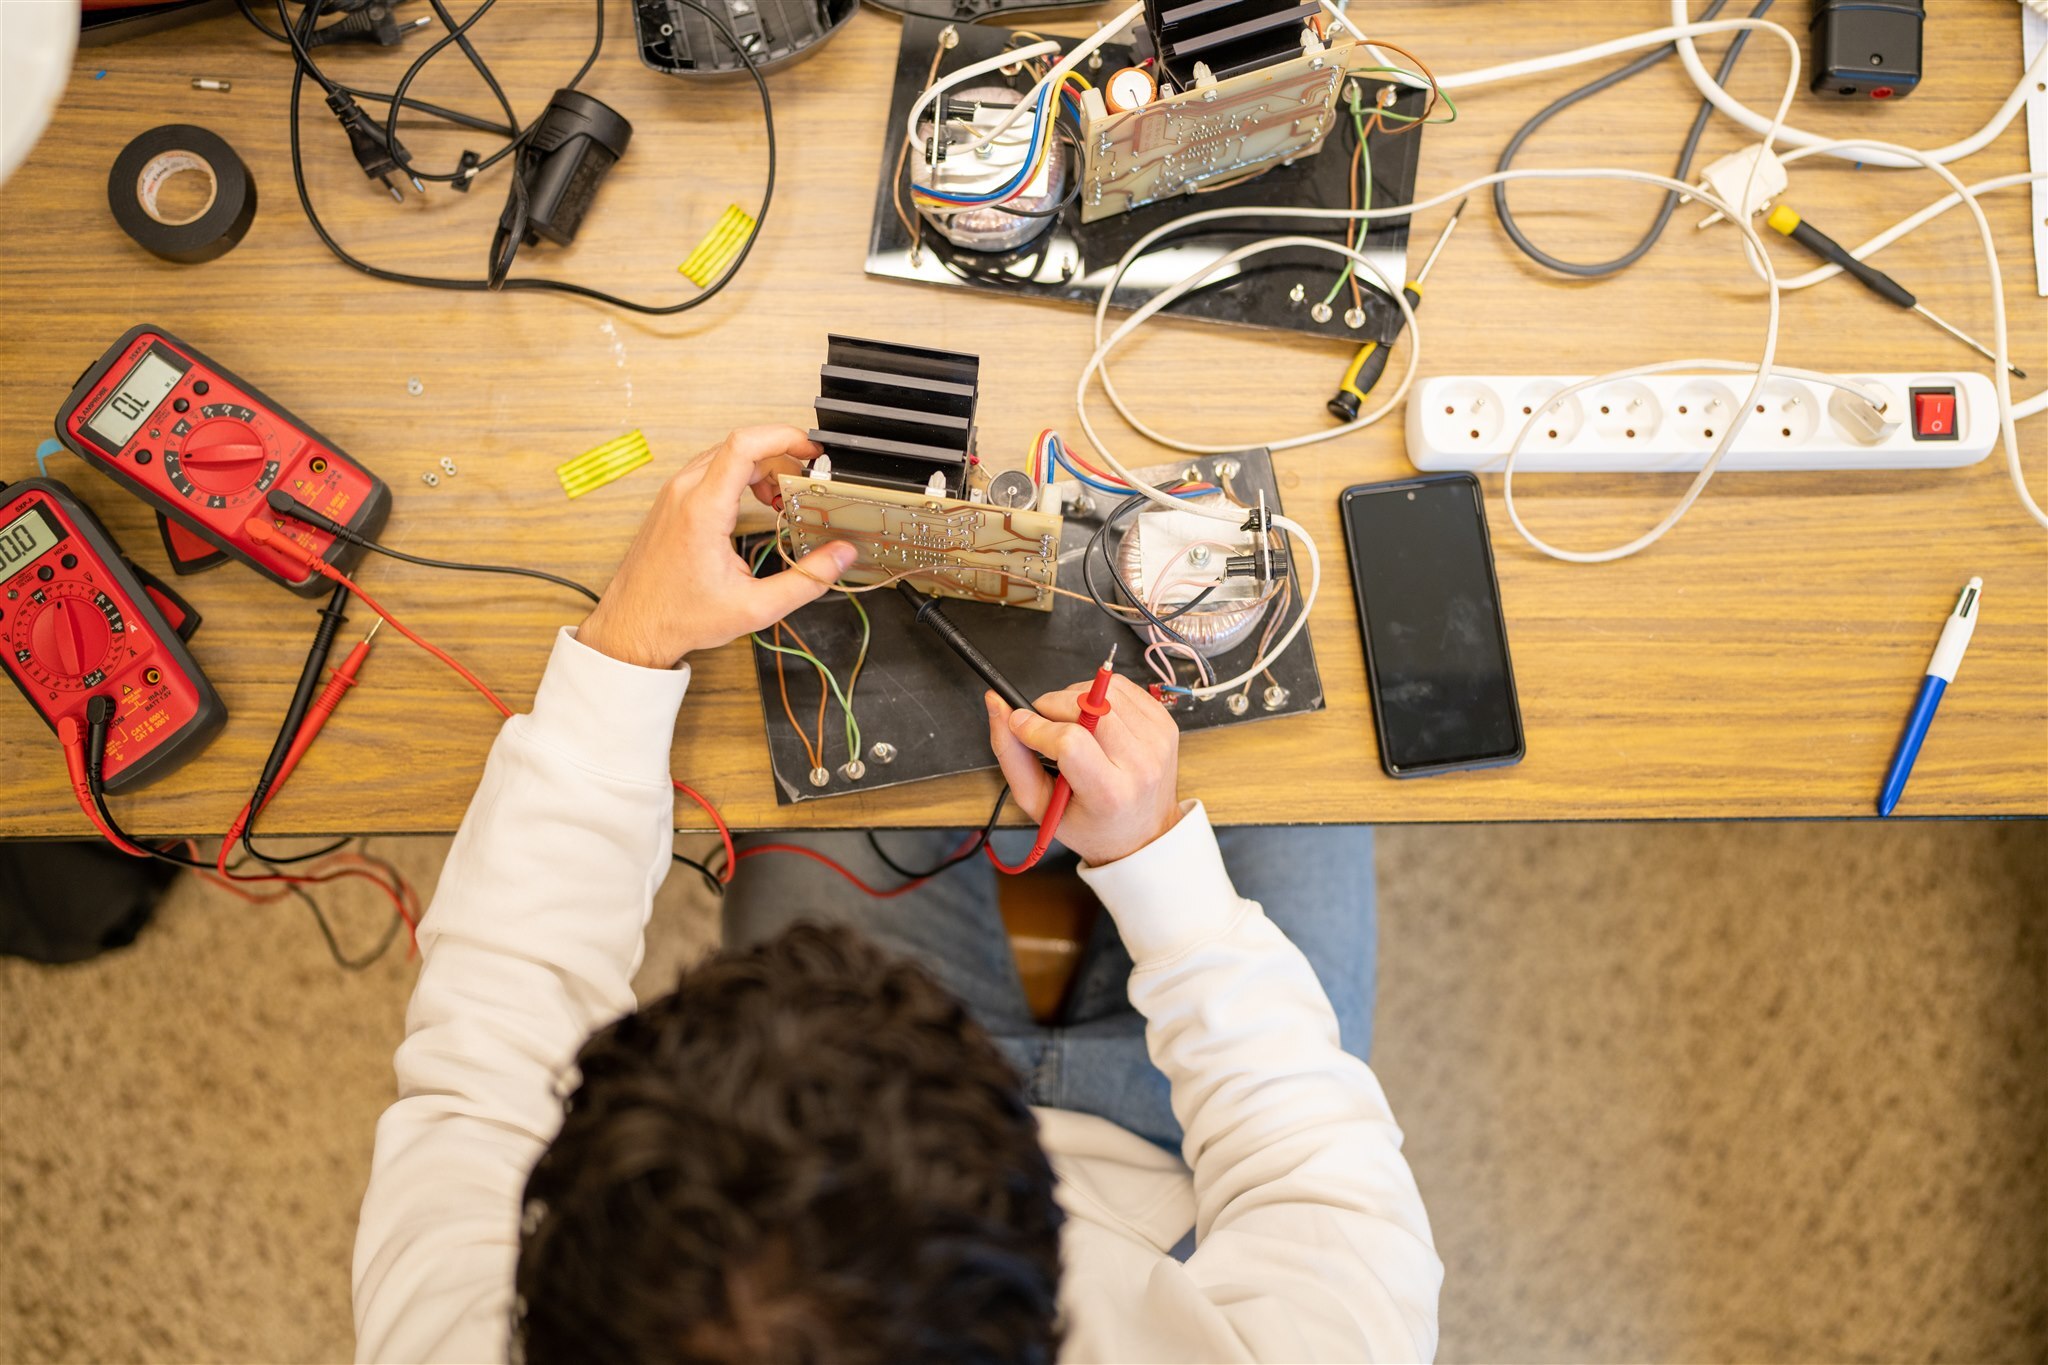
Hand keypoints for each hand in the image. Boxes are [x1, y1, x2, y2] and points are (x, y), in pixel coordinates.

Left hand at [578, 426, 857, 668]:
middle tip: (806, 480)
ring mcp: (674, 494)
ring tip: (782, 499)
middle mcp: (684, 492)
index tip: (810, 449)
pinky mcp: (671, 501)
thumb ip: (807, 580)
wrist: (632, 627)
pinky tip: (755, 504)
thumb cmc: (679, 616)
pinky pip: (710, 469)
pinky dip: (739, 476)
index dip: (784, 436)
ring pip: (725, 455)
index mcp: (703, 510)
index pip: (745, 444)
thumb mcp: (756, 607)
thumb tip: (841, 557)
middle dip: (780, 456)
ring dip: (760, 467)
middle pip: (740, 445)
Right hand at [985, 675, 1181, 864]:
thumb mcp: (1039, 804)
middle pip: (1086, 707)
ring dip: (1074, 698)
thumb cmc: (1090, 824)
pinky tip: (1093, 719)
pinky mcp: (1165, 723)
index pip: (1069, 741)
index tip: (1020, 724)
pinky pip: (1124, 687)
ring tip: (1070, 724)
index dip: (1037, 727)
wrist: (1143, 833)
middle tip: (1043, 725)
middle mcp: (1140, 764)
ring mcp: (1157, 740)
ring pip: (1104, 689)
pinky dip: (1099, 695)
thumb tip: (997, 704)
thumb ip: (1011, 754)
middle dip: (1051, 707)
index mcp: (1110, 794)